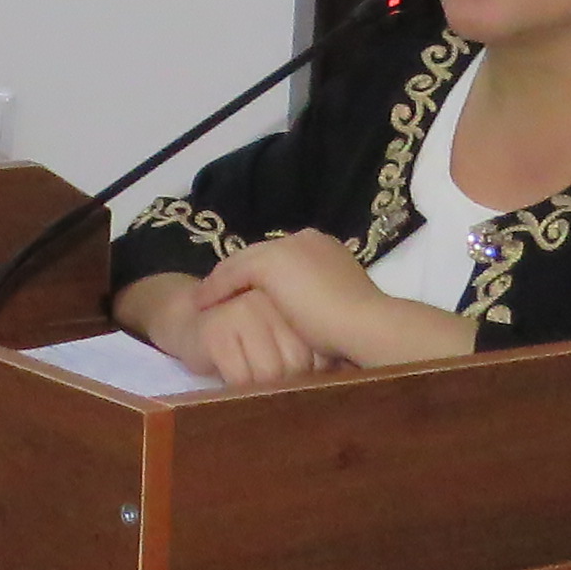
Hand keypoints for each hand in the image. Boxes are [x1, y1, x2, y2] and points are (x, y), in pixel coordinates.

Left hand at [182, 231, 481, 374]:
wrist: (367, 325)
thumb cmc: (361, 329)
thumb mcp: (337, 311)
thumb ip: (320, 307)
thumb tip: (310, 324)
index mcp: (325, 249)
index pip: (283, 259)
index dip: (262, 278)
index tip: (246, 296)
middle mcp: (307, 240)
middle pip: (261, 255)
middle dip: (239, 274)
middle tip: (217, 295)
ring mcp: (289, 247)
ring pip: (243, 261)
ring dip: (223, 281)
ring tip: (206, 300)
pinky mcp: (272, 262)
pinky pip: (232, 273)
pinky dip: (216, 288)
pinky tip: (203, 305)